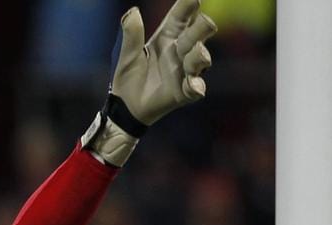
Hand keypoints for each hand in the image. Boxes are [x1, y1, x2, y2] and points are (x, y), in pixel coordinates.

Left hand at [85, 0, 215, 165]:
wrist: (126, 107)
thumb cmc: (129, 77)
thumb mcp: (127, 55)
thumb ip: (131, 34)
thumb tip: (132, 11)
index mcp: (167, 37)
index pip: (182, 16)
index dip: (189, 5)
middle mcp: (181, 50)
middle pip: (198, 33)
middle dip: (203, 27)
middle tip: (205, 23)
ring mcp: (185, 70)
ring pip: (200, 58)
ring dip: (200, 55)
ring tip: (198, 51)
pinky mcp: (185, 91)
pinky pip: (196, 88)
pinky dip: (196, 86)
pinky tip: (193, 85)